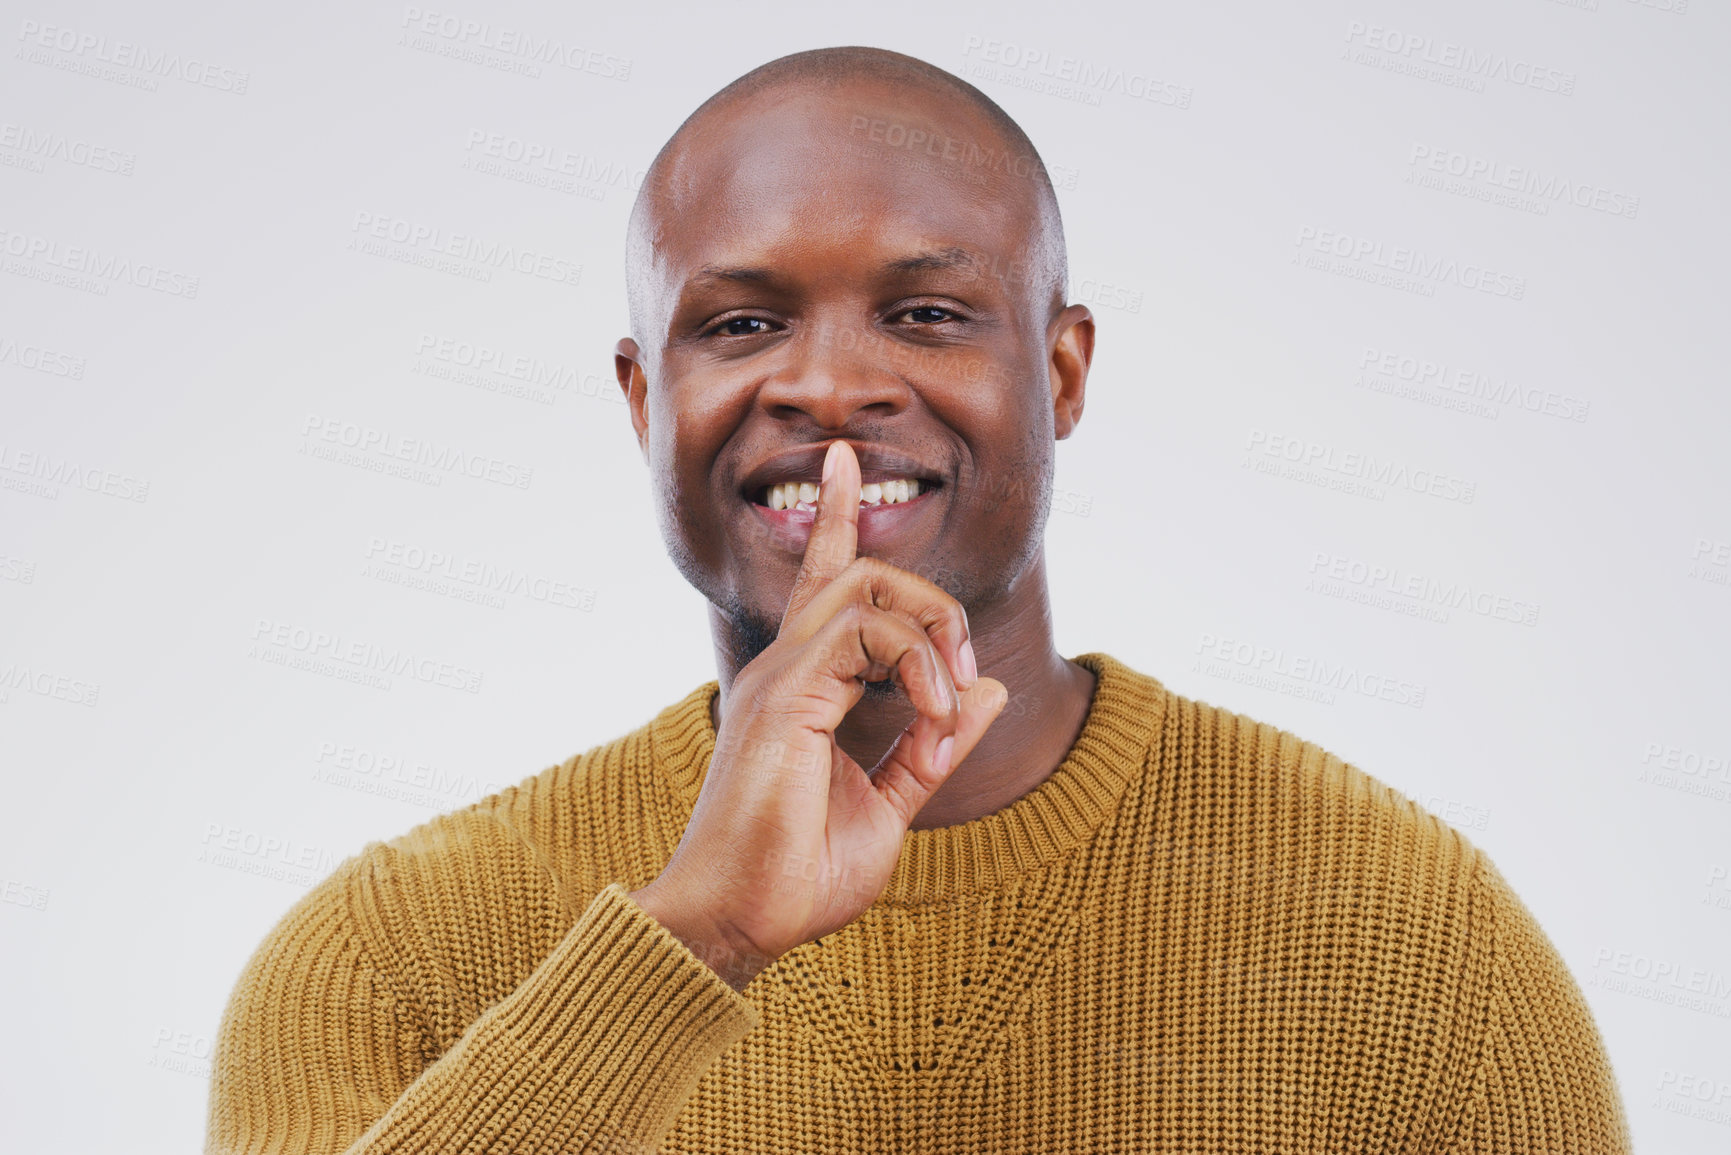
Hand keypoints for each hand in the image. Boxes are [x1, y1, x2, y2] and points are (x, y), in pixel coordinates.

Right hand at [630, 440, 1007, 989]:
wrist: (743, 919)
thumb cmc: (798, 874)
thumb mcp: (891, 804)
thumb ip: (932, 746)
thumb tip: (986, 693)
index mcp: (803, 687)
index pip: (823, 581)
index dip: (836, 517)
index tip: (843, 463)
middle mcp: (785, 667)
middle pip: (864, 573)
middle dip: (933, 605)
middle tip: (958, 681)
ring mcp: (781, 674)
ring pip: (871, 587)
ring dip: (933, 633)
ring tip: (947, 704)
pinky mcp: (787, 692)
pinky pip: (869, 632)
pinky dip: (920, 668)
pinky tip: (932, 720)